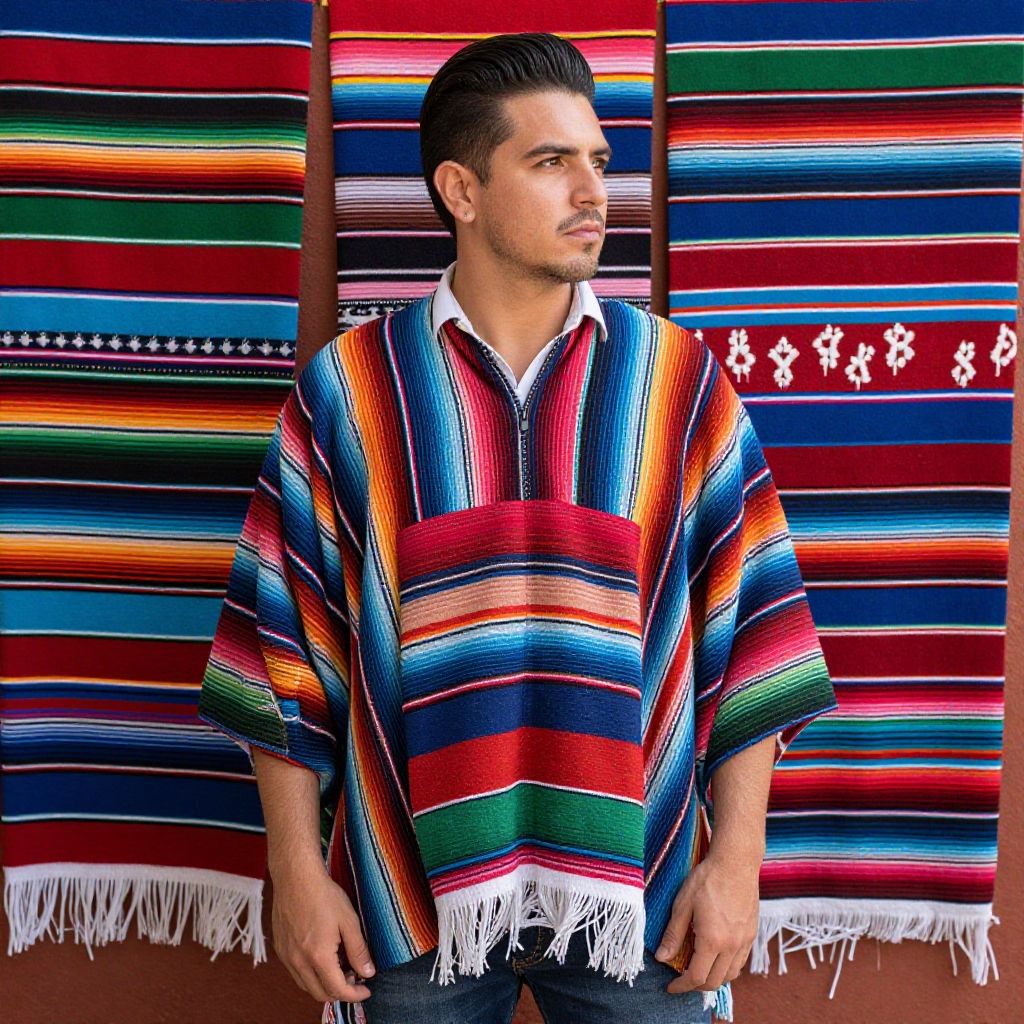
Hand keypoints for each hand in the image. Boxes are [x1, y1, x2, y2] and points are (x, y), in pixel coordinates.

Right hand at [270, 862, 375, 1003]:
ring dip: (324, 985)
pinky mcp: (280, 949)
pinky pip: (295, 973)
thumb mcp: (349, 921)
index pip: (337, 990)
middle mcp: (299, 962)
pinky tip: (322, 958)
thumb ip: (359, 950)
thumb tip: (368, 972)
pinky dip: (310, 974)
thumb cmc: (323, 895)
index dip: (355, 995)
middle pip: (320, 994)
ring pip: (306, 986)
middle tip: (355, 978)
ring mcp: (286, 957)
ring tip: (340, 967)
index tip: (366, 989)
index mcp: (318, 956)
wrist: (296, 877)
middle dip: (340, 992)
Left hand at [654, 850, 758, 994]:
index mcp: (712, 940)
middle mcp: (732, 946)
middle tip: (681, 979)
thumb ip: (673, 934)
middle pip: (715, 981)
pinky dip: (727, 968)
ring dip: (713, 979)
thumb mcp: (682, 904)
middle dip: (696, 986)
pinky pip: (741, 962)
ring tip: (698, 970)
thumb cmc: (707, 879)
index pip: (697, 977)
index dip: (681, 986)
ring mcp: (744, 941)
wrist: (736, 863)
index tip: (670, 986)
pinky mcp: (751, 934)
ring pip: (731, 975)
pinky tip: (716, 957)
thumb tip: (661, 957)